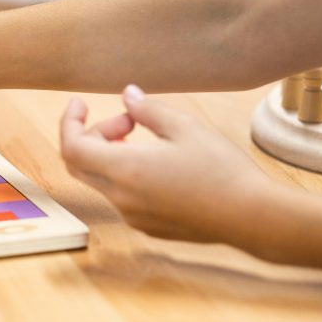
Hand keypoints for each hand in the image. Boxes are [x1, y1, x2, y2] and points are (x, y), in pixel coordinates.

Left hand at [59, 85, 266, 242]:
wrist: (252, 218)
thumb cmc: (222, 169)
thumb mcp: (185, 127)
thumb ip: (147, 110)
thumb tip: (127, 96)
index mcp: (124, 170)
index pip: (71, 146)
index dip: (68, 121)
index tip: (80, 103)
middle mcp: (120, 197)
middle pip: (80, 163)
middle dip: (94, 135)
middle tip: (128, 121)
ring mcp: (132, 215)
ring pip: (101, 179)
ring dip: (112, 155)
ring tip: (150, 140)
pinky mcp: (146, 226)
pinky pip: (121, 196)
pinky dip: (125, 174)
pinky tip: (160, 165)